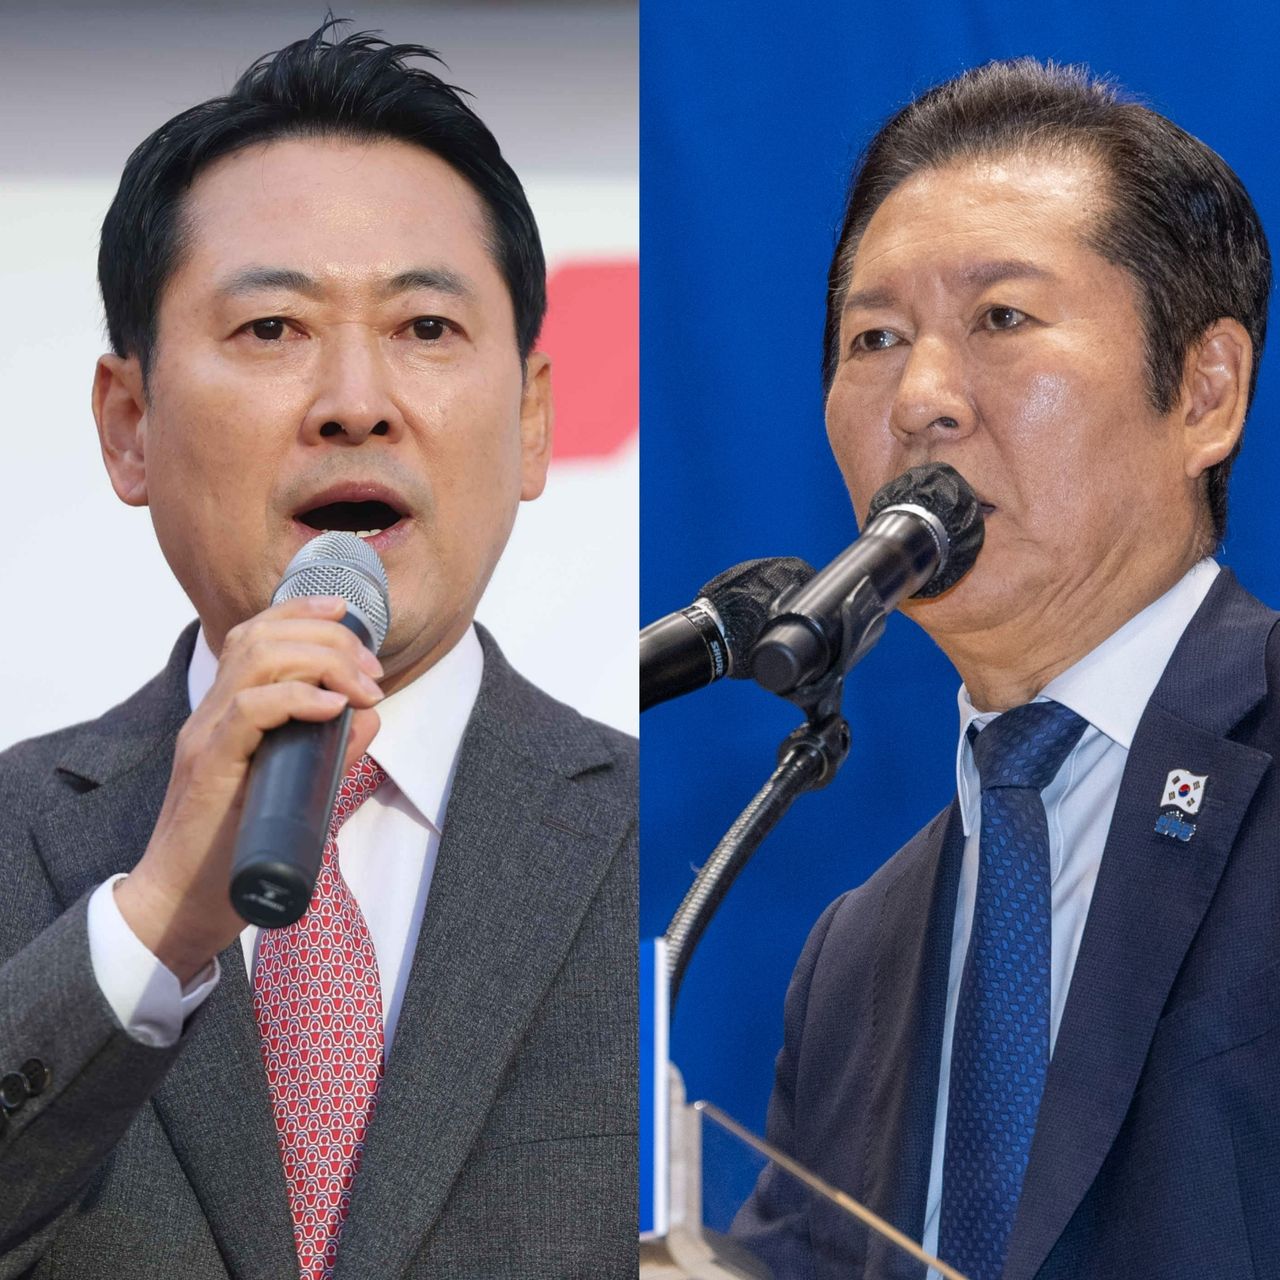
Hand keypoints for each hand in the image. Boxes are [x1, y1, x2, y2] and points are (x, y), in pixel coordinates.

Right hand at [113, 596, 384, 982]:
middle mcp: (212, 713)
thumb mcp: (295, 790)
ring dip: (321, 660)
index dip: (301, 610)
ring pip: (256, 658)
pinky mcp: (208, 766)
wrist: (181, 904)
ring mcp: (206, 736)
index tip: (348, 614)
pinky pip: (248, 710)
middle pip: (262, 634)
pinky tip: (331, 707)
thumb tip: (368, 718)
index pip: (256, 633)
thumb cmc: (235, 850)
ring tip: (359, 687)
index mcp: (227, 712)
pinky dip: (295, 698)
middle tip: (370, 670)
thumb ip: (329, 752)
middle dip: (328, 637)